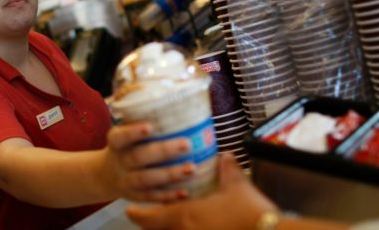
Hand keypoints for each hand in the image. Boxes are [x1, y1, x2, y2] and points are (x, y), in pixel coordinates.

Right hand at [102, 122, 196, 202]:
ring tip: (192, 168)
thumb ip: (142, 118)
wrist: (104, 175)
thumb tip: (179, 93)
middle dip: (163, 151)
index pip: (120, 136)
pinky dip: (169, 196)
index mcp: (116, 142)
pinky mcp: (136, 196)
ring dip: (170, 174)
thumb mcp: (124, 131)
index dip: (134, 132)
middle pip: (140, 157)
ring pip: (148, 179)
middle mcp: (120, 161)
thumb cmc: (125, 146)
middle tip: (186, 144)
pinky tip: (186, 192)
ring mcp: (127, 181)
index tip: (149, 126)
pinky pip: (152, 197)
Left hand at [126, 153, 277, 229]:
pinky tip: (192, 227)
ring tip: (167, 222)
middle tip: (144, 216)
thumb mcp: (237, 186)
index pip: (151, 218)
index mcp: (185, 215)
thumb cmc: (248, 211)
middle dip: (149, 225)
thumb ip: (227, 169)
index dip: (138, 215)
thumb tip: (224, 155)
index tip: (129, 211)